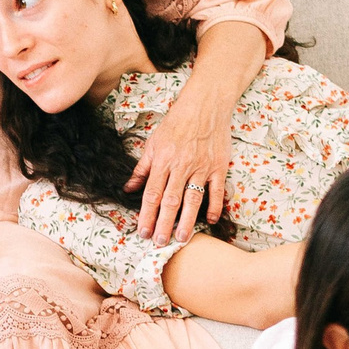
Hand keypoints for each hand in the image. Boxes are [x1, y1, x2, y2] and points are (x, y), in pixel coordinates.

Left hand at [128, 84, 233, 245]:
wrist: (205, 105)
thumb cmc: (177, 123)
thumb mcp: (153, 142)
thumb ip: (142, 168)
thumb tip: (128, 188)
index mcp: (163, 161)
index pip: (152, 193)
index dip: (147, 215)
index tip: (143, 232)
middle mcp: (181, 166)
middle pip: (171, 200)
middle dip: (164, 223)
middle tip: (160, 243)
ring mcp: (202, 167)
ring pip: (193, 199)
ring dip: (187, 221)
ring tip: (181, 238)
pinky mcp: (219, 166)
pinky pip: (217, 190)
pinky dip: (215, 206)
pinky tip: (210, 220)